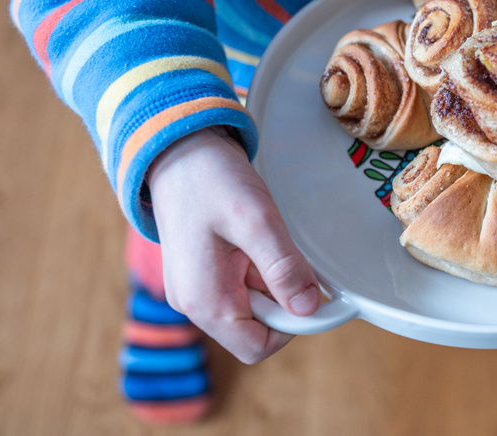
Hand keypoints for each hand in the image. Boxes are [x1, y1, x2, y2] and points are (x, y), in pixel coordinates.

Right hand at [147, 126, 320, 362]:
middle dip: (284, 299)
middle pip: (256, 328)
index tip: (320, 294)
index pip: (258, 347)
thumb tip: (309, 308)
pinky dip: (260, 269)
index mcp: (204, 301)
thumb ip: (283, 267)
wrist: (177, 148)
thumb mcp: (255, 220)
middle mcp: (195, 304)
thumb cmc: (211, 179)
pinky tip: (260, 238)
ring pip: (252, 305)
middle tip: (295, 256)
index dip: (294, 327)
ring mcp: (196, 289)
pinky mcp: (201, 273)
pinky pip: (240, 286)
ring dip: (273, 280)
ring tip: (271, 238)